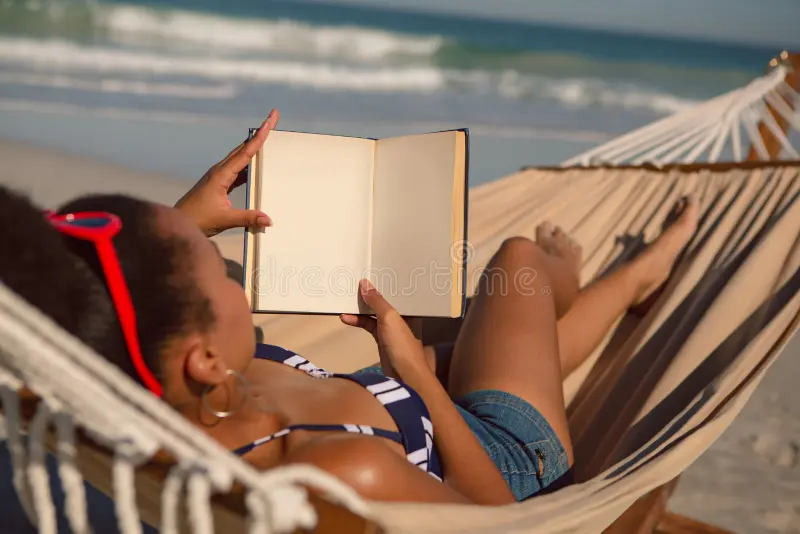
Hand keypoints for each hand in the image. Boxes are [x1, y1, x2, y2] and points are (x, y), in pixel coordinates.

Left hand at [175, 109, 279, 236]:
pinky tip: (256, 163)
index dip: (259, 137)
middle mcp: (220, 170)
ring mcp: (218, 175)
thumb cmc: (198, 219)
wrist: (179, 223)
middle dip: (259, 133)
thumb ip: (248, 218)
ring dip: (254, 146)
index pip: (245, 152)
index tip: (268, 122)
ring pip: (240, 156)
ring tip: (268, 135)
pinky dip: (249, 162)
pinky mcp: (218, 182)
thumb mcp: (225, 219)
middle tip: (272, 118)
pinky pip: (237, 168)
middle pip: (243, 147)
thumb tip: (268, 220)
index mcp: (221, 175)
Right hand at [340, 280, 427, 381]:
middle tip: (350, 287)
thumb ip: (377, 301)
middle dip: (367, 296)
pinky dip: (358, 322)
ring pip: (373, 315)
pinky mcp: (381, 341)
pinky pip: (368, 326)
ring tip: (343, 303)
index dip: (379, 285)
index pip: (392, 293)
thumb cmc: (400, 343)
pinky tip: (346, 319)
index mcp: (406, 310)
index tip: (364, 277)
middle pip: (381, 303)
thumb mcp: (389, 318)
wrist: (405, 375)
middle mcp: (399, 317)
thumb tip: (364, 282)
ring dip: (359, 310)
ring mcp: (390, 330)